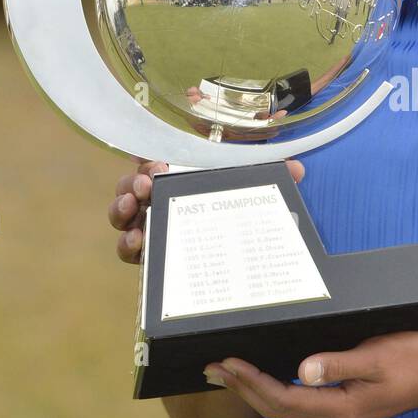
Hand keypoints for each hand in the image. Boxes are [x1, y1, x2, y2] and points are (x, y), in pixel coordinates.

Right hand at [108, 156, 305, 263]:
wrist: (245, 257)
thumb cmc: (240, 208)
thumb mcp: (255, 188)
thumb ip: (272, 176)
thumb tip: (297, 169)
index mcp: (179, 175)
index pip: (152, 160)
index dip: (146, 160)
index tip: (157, 163)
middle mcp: (160, 198)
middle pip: (131, 186)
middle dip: (131, 183)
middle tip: (144, 186)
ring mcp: (153, 226)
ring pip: (122, 215)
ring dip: (120, 209)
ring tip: (131, 208)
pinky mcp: (150, 254)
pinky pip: (128, 249)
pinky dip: (126, 243)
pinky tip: (136, 240)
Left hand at [204, 331, 417, 417]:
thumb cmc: (413, 361)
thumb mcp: (376, 357)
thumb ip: (337, 365)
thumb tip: (302, 370)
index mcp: (342, 410)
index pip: (284, 400)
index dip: (252, 383)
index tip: (228, 364)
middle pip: (277, 410)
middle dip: (243, 389)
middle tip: (212, 368)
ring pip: (286, 411)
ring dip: (255, 392)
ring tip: (227, 374)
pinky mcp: (343, 412)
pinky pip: (299, 407)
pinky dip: (275, 393)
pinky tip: (263, 381)